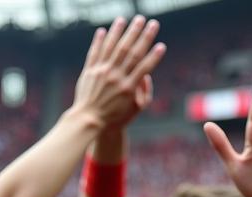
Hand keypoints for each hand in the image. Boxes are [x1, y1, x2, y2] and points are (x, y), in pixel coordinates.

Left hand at [72, 16, 165, 130]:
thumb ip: (145, 93)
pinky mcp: (90, 71)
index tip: (162, 45)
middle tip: (152, 23)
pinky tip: (104, 30)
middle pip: (131, 52)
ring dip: (120, 32)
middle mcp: (115, 78)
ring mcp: (102, 73)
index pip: (144, 67)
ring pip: (112, 48)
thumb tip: (147, 76)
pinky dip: (99, 41)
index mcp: (128, 88)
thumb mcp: (135, 110)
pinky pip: (95, 52)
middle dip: (143, 36)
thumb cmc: (115, 117)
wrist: (90, 121)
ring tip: (126, 19)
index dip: (154, 56)